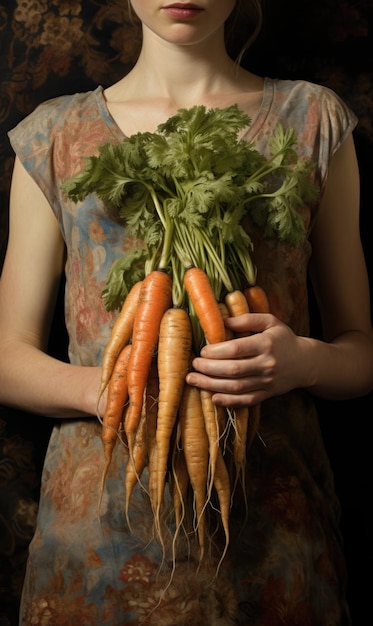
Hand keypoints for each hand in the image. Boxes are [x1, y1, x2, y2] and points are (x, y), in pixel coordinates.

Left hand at [186, 313, 307, 407]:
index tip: (202, 351)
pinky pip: (246, 401)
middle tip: (193, 365)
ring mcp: (267, 382)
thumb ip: (247, 319)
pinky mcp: (267, 394)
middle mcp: (267, 364)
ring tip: (193, 380)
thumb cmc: (283, 339)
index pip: (237, 349)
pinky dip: (229, 401)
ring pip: (236, 387)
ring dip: (211, 385)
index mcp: (266, 344)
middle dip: (209, 368)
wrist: (306, 363)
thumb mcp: (270, 322)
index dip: (216, 351)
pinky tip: (213, 398)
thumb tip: (224, 321)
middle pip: (233, 370)